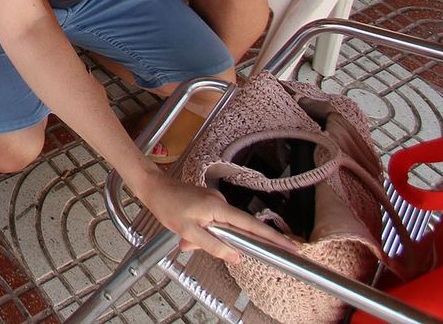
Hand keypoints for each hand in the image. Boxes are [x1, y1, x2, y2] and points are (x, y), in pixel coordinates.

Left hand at [137, 170, 296, 262]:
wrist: (152, 186)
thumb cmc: (167, 206)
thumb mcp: (188, 231)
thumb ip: (213, 245)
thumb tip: (236, 256)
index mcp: (219, 208)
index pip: (251, 226)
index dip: (272, 237)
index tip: (290, 246)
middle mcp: (221, 202)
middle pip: (235, 229)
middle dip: (220, 242)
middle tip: (195, 241)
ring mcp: (214, 201)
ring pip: (220, 228)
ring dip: (206, 238)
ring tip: (184, 237)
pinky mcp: (207, 202)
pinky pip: (212, 222)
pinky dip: (202, 231)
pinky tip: (185, 233)